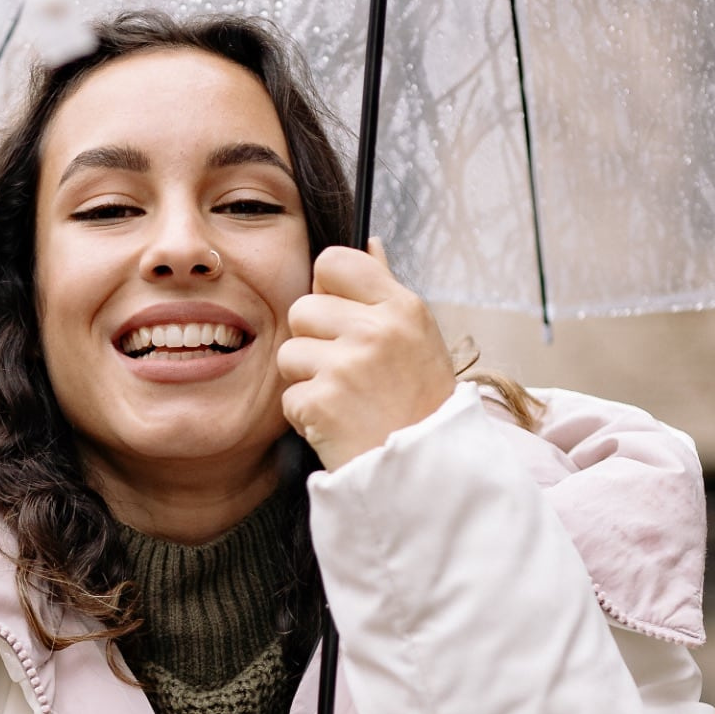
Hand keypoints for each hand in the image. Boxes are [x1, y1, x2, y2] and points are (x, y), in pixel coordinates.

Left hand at [277, 240, 454, 471]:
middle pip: (301, 308)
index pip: (334, 261)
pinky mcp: (322, 401)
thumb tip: (369, 242)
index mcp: (401, 307)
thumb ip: (384, 288)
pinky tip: (339, 424)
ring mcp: (348, 366)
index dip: (326, 288)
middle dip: (314, 342)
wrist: (426, 470)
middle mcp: (376, 330)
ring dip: (307, 380)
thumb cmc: (418, 401)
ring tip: (346, 400)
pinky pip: (289, 396)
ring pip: (289, 353)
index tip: (339, 316)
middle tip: (348, 373)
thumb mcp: (416, 337)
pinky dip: (307, 416)